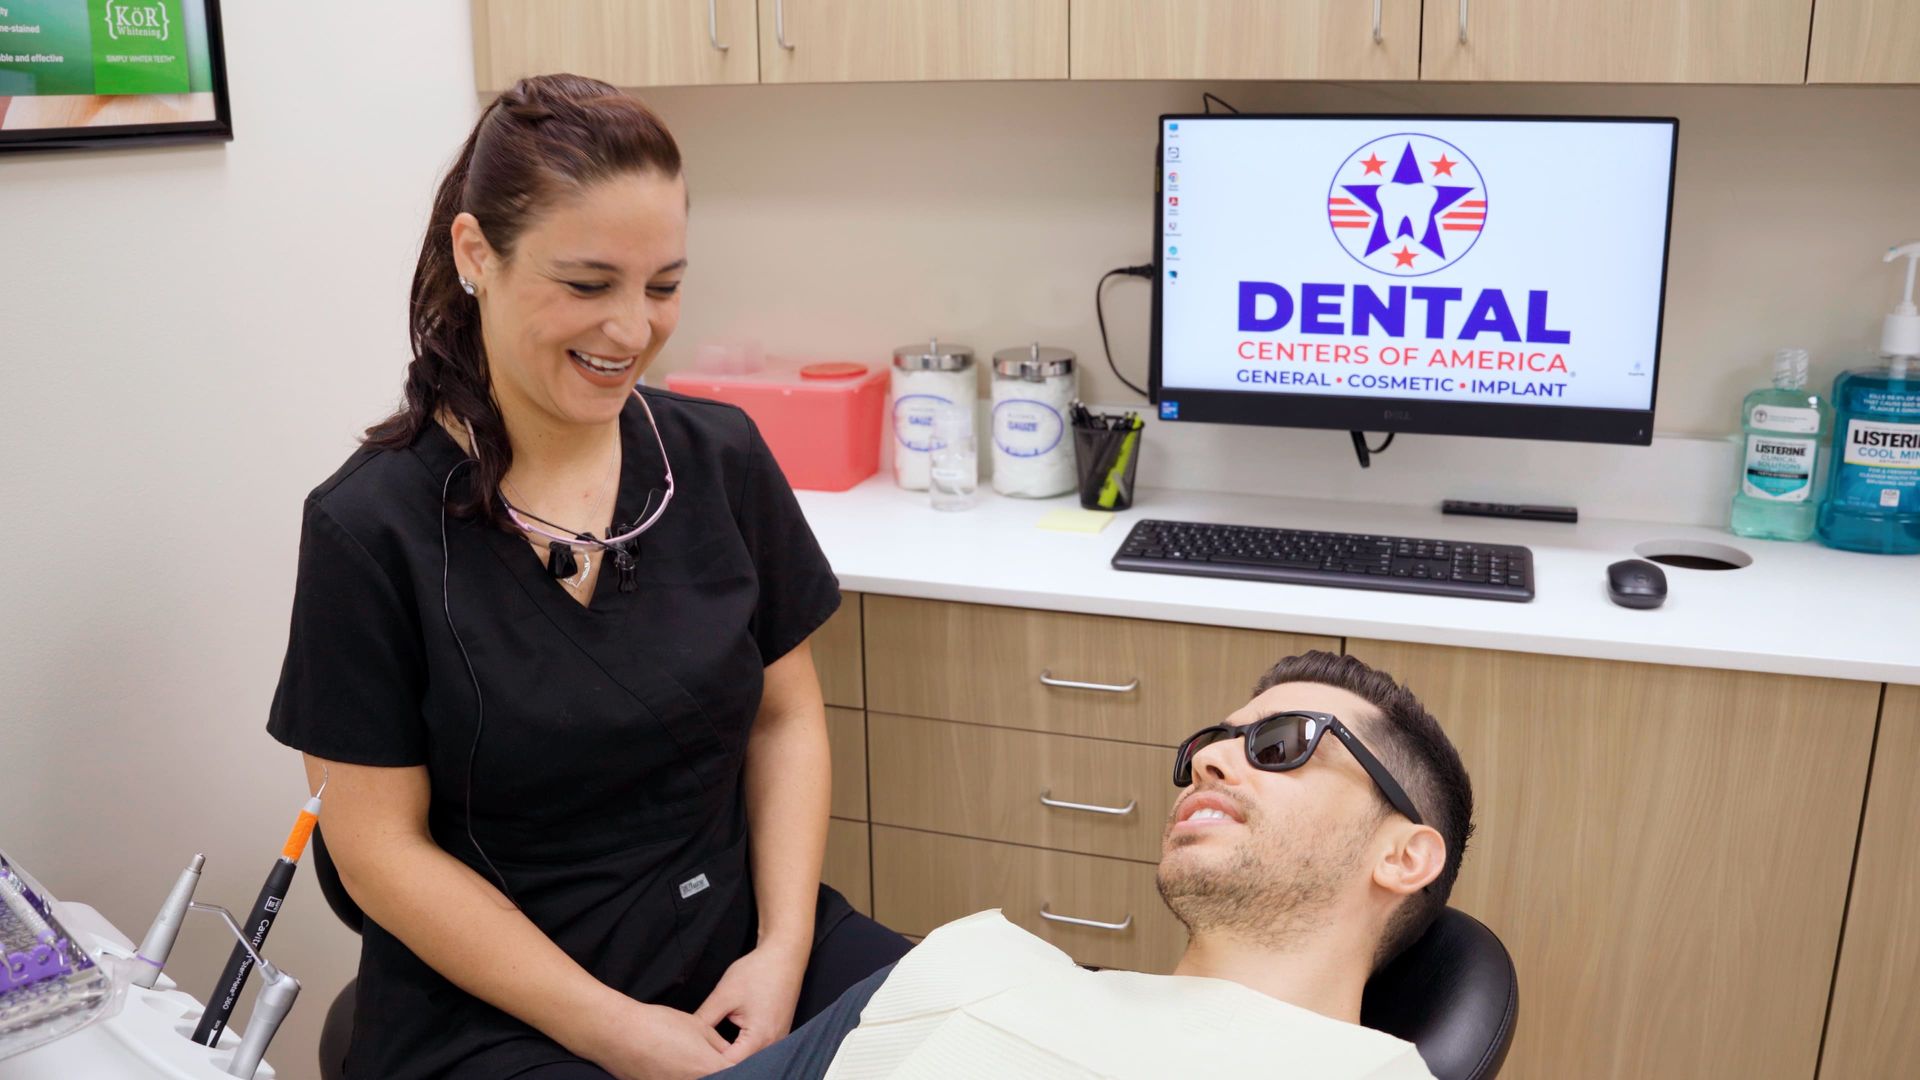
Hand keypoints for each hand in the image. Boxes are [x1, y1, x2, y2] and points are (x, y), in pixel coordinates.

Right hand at [584, 1001, 731, 1079]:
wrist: (619, 1034)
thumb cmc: (658, 1024)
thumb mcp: (697, 1026)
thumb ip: (718, 1043)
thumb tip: (728, 1054)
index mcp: (707, 1066)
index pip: (736, 1073)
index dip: (740, 1066)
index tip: (740, 1061)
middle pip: (718, 1079)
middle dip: (721, 1071)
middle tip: (712, 1057)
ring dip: (703, 1075)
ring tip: (688, 1058)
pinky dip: (683, 1077)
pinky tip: (676, 1065)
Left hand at [694, 941, 809, 1063]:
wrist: (784, 956)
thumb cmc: (757, 972)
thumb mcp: (724, 995)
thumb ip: (704, 1019)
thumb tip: (688, 1037)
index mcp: (760, 1038)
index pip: (730, 1065)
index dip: (710, 1063)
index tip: (694, 1057)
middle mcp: (773, 1044)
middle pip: (741, 1066)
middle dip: (720, 1062)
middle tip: (699, 1054)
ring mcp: (778, 1040)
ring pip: (750, 1060)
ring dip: (731, 1057)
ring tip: (711, 1051)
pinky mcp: (778, 1034)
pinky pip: (758, 1051)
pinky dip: (743, 1050)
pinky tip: (727, 1045)